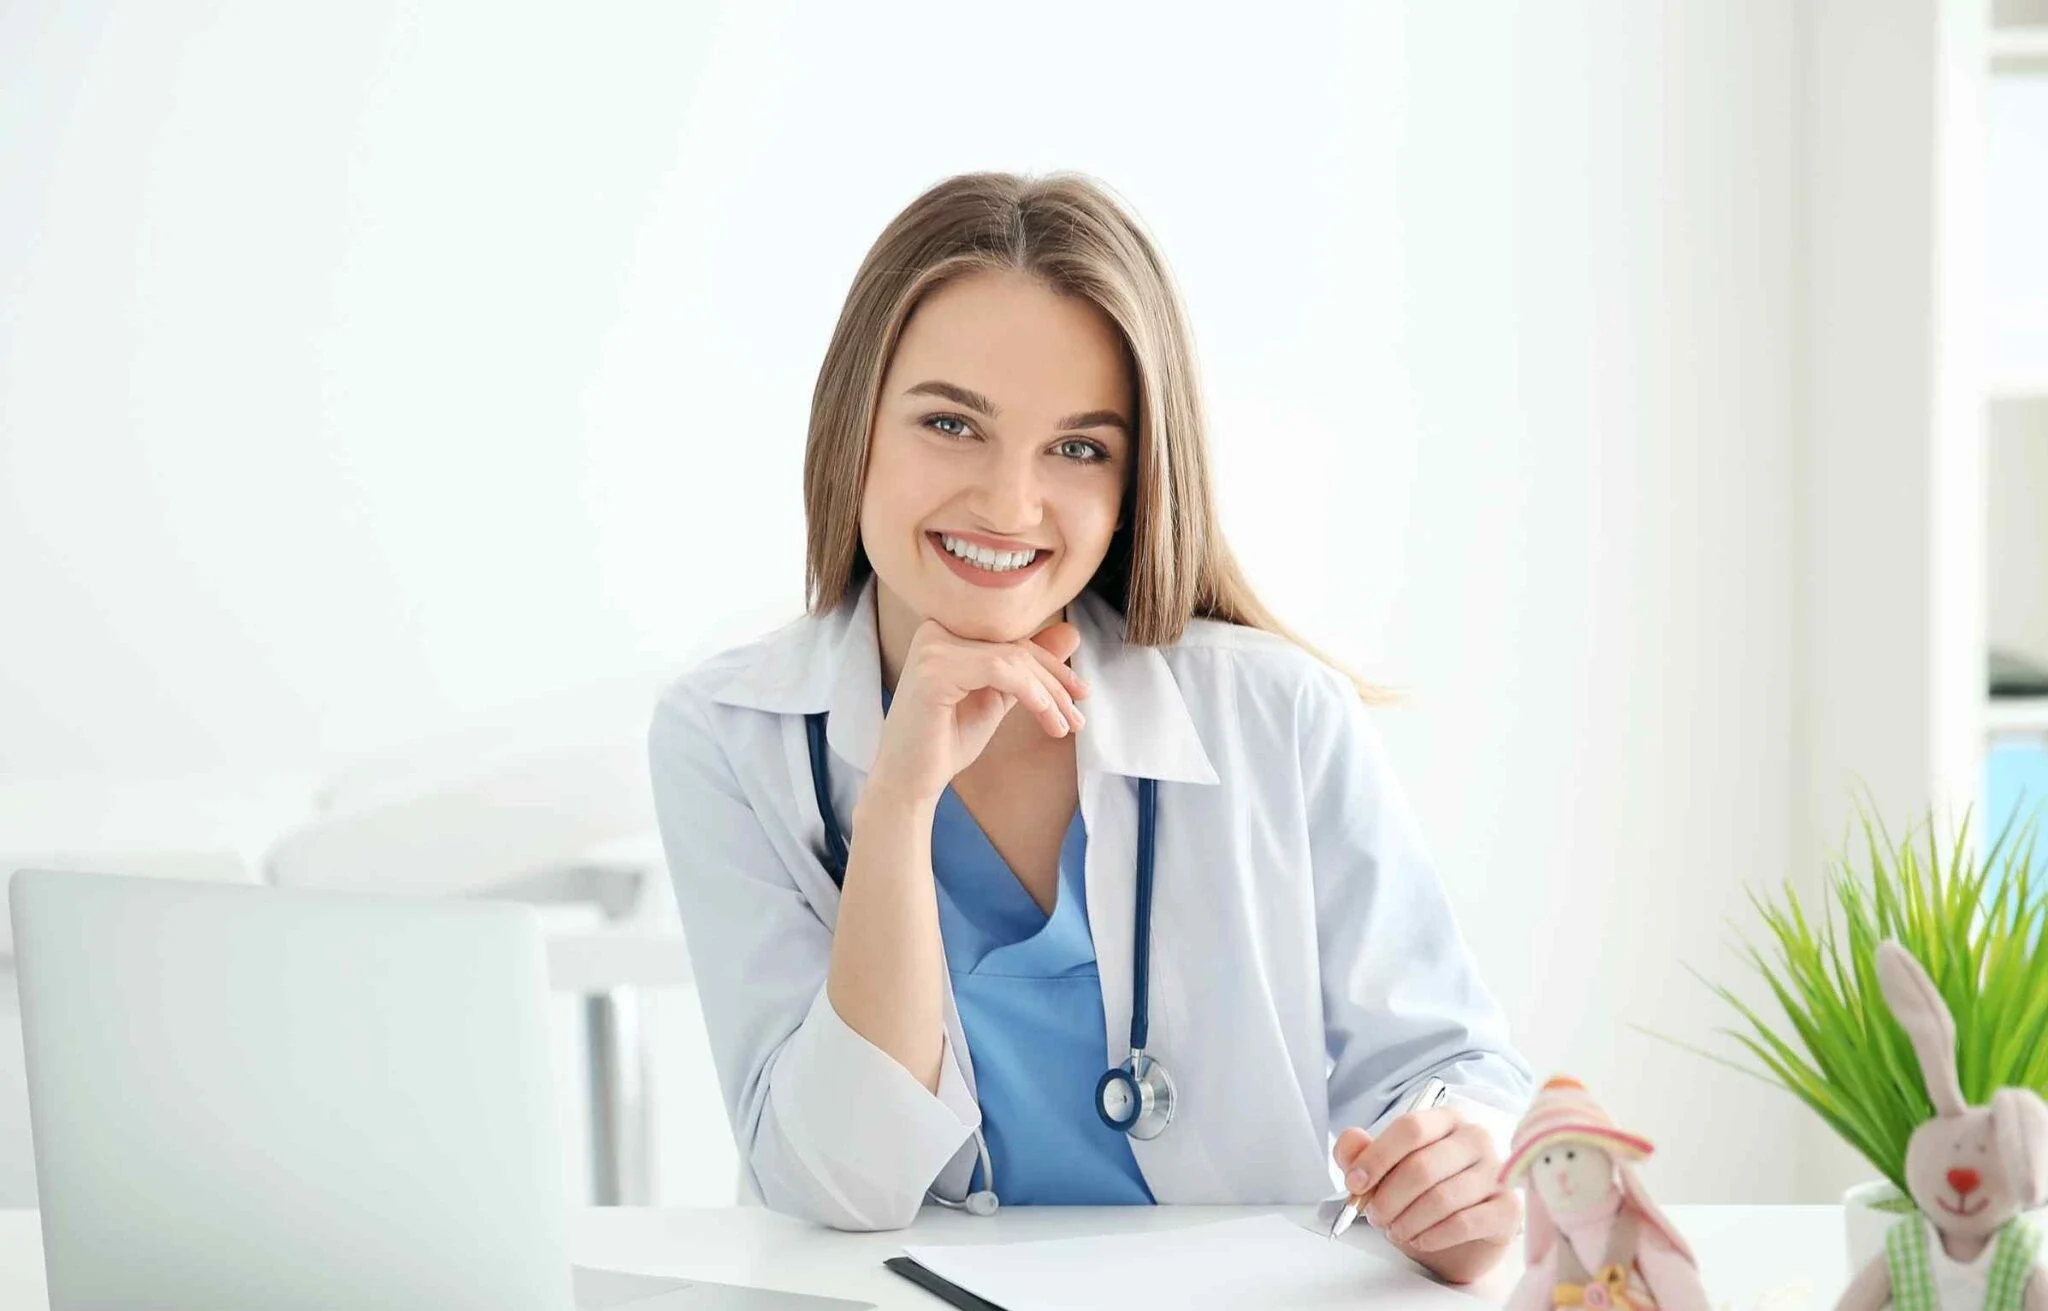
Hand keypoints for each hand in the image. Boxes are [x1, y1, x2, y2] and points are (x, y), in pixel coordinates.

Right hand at [865, 618, 1088, 806]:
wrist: (910, 781)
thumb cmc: (946, 741)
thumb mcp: (997, 698)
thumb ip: (1027, 668)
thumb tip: (1072, 633)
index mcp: (946, 632)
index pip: (1012, 639)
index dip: (1052, 665)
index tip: (1081, 693)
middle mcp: (935, 631)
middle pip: (1015, 648)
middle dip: (1056, 683)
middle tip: (1079, 716)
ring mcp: (931, 648)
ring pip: (1013, 660)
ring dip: (1049, 695)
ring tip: (1066, 726)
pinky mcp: (934, 671)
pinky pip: (1000, 672)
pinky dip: (1032, 695)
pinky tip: (1049, 719)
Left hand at [1333, 1109, 1518, 1284]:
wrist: (1461, 1241)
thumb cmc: (1424, 1197)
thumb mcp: (1385, 1174)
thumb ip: (1361, 1153)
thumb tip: (1351, 1140)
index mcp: (1446, 1120)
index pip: (1410, 1128)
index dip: (1376, 1157)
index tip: (1355, 1183)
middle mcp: (1476, 1139)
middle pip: (1422, 1165)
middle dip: (1388, 1197)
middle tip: (1375, 1216)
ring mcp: (1497, 1173)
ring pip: (1441, 1198)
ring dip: (1408, 1221)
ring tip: (1396, 1231)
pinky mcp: (1508, 1209)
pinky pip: (1464, 1222)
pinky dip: (1433, 1236)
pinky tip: (1421, 1240)